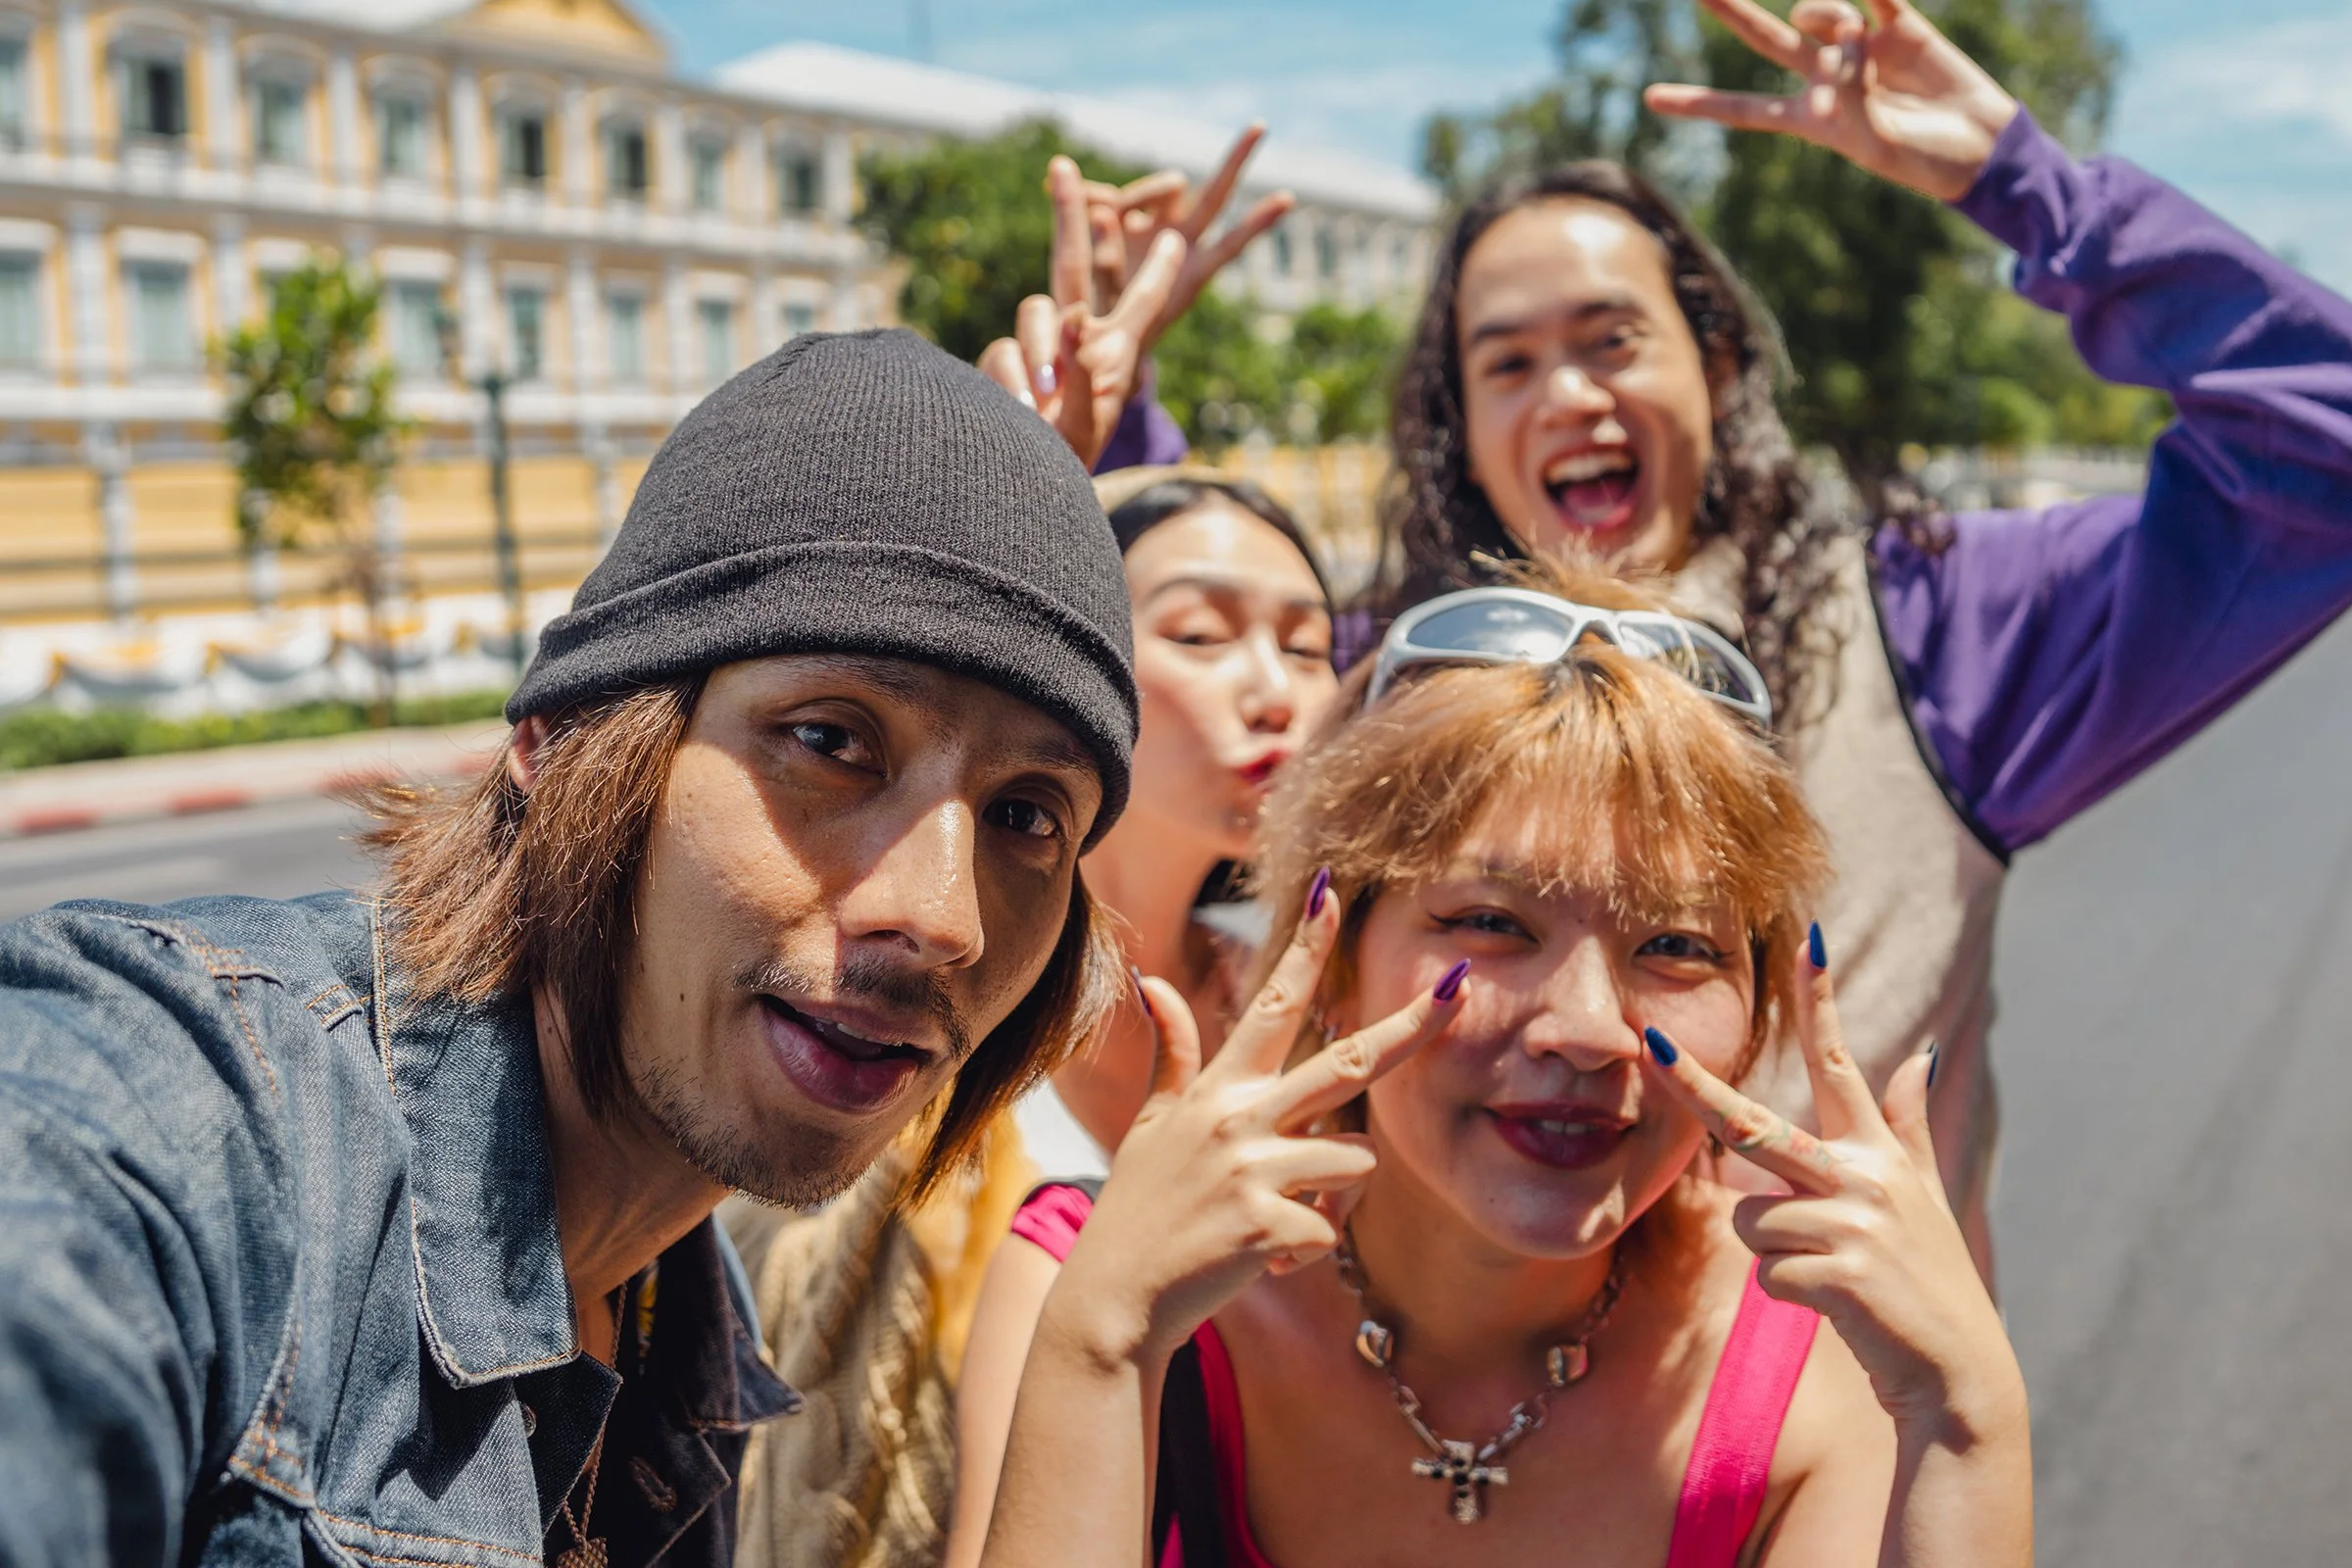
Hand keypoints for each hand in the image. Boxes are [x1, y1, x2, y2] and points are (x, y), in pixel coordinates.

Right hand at [977, 155, 1185, 467]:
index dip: (1156, 267)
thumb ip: (1083, 366)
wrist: (1019, 493)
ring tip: (1042, 400)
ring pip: (1034, 311)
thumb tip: (1075, 317)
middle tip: (1061, 165)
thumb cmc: (1068, 463)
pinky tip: (1019, 411)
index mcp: (1115, 350)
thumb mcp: (1086, 415)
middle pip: (1071, 263)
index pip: (1140, 298)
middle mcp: (1076, 341)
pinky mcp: (1005, 363)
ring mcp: (1039, 351)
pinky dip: (1011, 379)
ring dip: (1041, 352)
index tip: (1171, 232)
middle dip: (1068, 213)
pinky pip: (1004, 349)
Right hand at [1045, 880, 1465, 1365]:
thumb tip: (1154, 981)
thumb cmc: (1141, 1210)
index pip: (1271, 1003)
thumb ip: (1172, 1055)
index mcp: (1220, 1090)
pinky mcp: (1265, 1223)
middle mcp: (1240, 1117)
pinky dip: (1305, 1253)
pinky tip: (1264, 1260)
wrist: (1114, 1297)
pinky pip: (1328, 1229)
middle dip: (1409, 1028)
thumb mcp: (1153, 1126)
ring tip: (1275, 1219)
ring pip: (1356, 1163)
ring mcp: (1253, 1168)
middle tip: (1456, 989)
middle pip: (1347, 1063)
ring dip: (1333, 1196)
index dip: (1305, 948)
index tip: (1334, 895)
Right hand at [1076, 124, 1295, 353]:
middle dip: (1238, 160)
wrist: (1093, 329)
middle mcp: (1182, 238)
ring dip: (1141, 193)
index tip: (1289, 199)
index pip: (1231, 242)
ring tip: (1099, 215)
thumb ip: (1108, 258)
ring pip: (1168, 185)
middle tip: (1261, 126)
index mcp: (1191, 269)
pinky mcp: (1125, 214)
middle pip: (1216, 193)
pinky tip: (1068, 197)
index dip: (1257, 223)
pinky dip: (1095, 195)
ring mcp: (1157, 223)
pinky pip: (1120, 192)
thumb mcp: (1106, 301)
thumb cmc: (1112, 325)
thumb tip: (1104, 210)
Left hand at [1642, 929, 2023, 1443]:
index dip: (1823, 1001)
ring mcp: (1853, 1223)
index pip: (1840, 1063)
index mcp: (1875, 1152)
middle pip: (1754, 1123)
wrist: (1957, 1372)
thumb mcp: (1922, 1194)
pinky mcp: (1840, 1273)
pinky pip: (1768, 1272)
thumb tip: (1919, 1053)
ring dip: (1776, 1255)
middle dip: (1694, 1086)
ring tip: (1830, 1274)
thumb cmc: (1924, 1278)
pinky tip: (1835, 1304)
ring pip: (1752, 1221)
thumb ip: (1906, 1124)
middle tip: (1647, 1042)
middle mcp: (1864, 1175)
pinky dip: (1789, 1293)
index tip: (1808, 939)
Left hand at [1644, 0, 2018, 202]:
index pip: (1742, 109)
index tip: (1650, 98)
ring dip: (1825, 13)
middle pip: (1765, 38)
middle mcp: (1826, 77)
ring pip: (1818, 10)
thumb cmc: (1926, 161)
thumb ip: (1849, 98)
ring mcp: (1861, 47)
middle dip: (1733, 11)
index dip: (1697, 103)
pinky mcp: (1901, 25)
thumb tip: (1843, 44)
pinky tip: (1871, 0)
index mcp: (1809, 120)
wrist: (1983, 145)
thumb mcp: (1876, 144)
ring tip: (1856, 38)